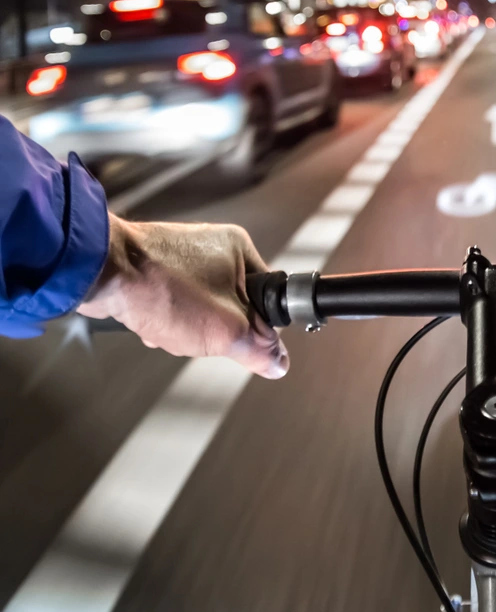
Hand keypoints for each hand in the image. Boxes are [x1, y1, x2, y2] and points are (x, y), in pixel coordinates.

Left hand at [78, 215, 288, 378]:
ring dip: (188, 327)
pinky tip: (152, 320)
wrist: (100, 272)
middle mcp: (215, 247)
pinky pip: (176, 302)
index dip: (258, 326)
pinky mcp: (158, 266)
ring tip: (169, 324)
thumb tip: (279, 364)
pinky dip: (166, 317)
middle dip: (214, 329)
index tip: (240, 338)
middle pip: (234, 307)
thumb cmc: (163, 289)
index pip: (269, 299)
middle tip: (198, 330)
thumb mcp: (225, 330)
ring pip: (202, 308)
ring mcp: (184, 255)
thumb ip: (259, 349)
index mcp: (241, 250)